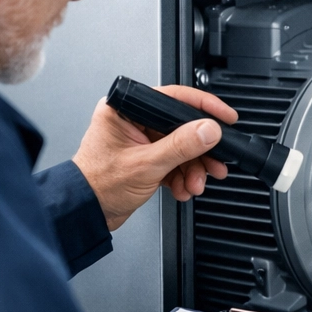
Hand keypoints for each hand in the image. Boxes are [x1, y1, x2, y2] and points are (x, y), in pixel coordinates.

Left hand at [72, 85, 238, 230]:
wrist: (86, 213)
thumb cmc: (98, 185)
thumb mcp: (146, 164)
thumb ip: (181, 146)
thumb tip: (208, 130)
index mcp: (125, 109)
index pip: (173, 98)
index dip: (203, 107)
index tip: (225, 117)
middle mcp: (133, 120)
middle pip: (181, 126)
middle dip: (199, 150)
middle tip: (215, 162)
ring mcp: (140, 140)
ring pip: (181, 147)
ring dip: (192, 168)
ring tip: (195, 183)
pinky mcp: (145, 157)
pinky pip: (174, 161)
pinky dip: (182, 176)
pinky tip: (182, 188)